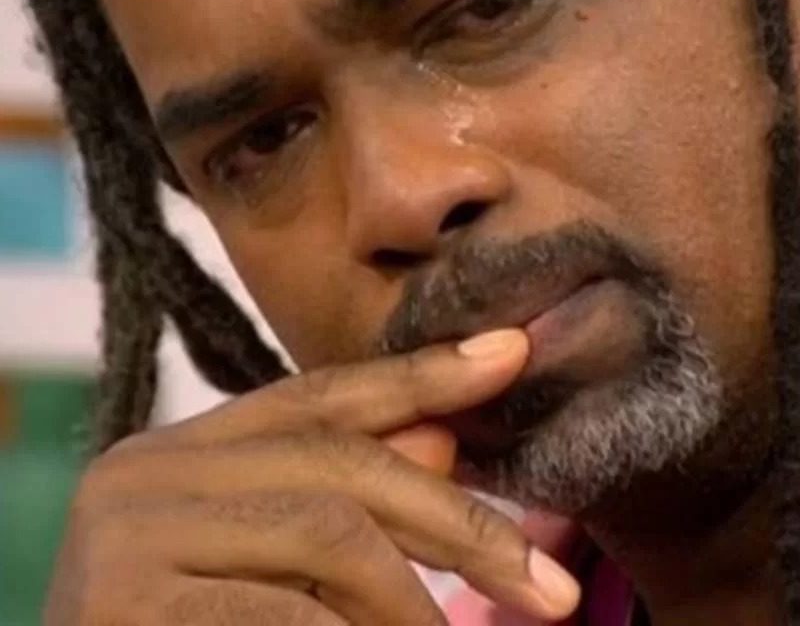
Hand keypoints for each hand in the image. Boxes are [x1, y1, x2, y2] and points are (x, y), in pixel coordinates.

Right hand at [46, 329, 580, 624]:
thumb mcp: (269, 566)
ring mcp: (128, 536)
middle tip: (548, 592)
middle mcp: (146, 471)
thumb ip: (340, 501)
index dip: (421, 374)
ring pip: (329, 533)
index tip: (511, 353)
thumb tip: (438, 443)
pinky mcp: (123, 606)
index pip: (318, 395)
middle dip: (457, 522)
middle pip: (339, 462)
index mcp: (181, 452)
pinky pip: (290, 615)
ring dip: (413, 602)